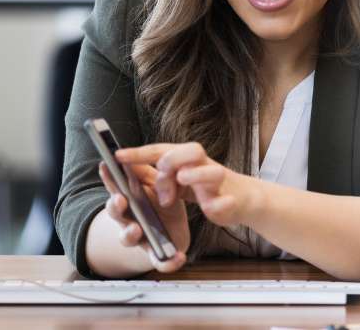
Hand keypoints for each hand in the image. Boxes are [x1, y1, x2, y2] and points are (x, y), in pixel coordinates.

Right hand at [97, 161, 189, 271]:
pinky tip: (179, 257)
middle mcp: (129, 219)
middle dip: (115, 206)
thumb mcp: (155, 184)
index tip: (105, 166)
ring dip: (129, 234)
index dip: (108, 178)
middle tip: (120, 200)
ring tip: (137, 230)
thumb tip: (132, 156)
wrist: (173, 228)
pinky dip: (168, 262)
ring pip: (127, 238)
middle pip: (116, 213)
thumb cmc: (161, 201)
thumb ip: (144, 173)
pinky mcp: (156, 253)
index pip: (114, 187)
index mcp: (129, 199)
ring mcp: (140, 237)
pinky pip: (159, 262)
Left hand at [116, 142, 261, 227]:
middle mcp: (203, 166)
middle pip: (192, 151)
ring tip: (183, 179)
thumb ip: (159, 177)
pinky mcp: (230, 201)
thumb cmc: (205, 187)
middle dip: (172, 162)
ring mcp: (218, 183)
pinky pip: (227, 201)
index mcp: (187, 160)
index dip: (140, 153)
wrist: (241, 199)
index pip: (161, 151)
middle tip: (160, 179)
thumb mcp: (179, 180)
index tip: (118, 155)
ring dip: (197, 174)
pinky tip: (211, 208)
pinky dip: (220, 204)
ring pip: (213, 172)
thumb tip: (130, 173)